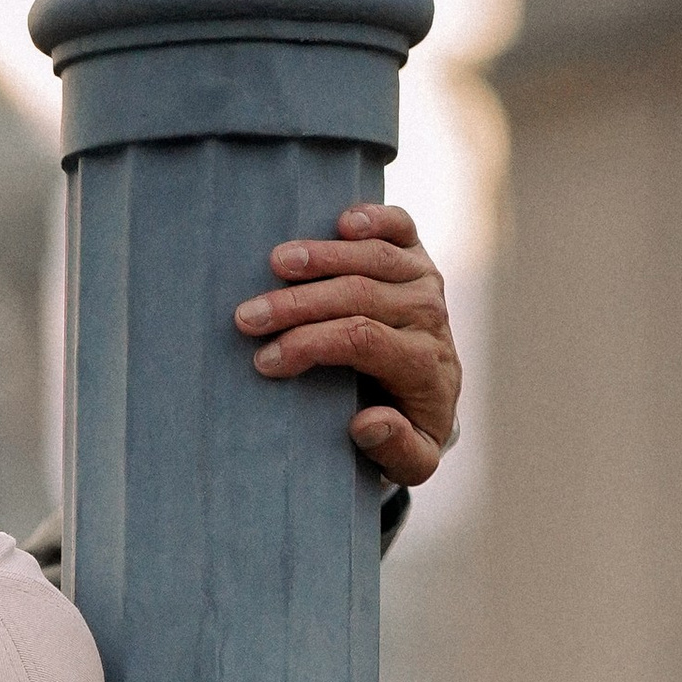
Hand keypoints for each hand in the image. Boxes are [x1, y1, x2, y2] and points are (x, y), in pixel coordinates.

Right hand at [233, 200, 460, 488]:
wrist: (434, 397)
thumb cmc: (406, 429)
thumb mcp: (411, 463)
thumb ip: (397, 452)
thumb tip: (367, 422)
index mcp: (424, 365)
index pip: (363, 340)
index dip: (311, 345)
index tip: (266, 361)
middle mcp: (429, 316)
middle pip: (360, 296)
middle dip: (298, 305)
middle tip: (247, 317)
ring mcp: (425, 281)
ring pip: (374, 258)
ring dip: (321, 256)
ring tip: (275, 262)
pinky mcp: (419, 257)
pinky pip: (402, 228)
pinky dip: (375, 218)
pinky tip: (342, 221)